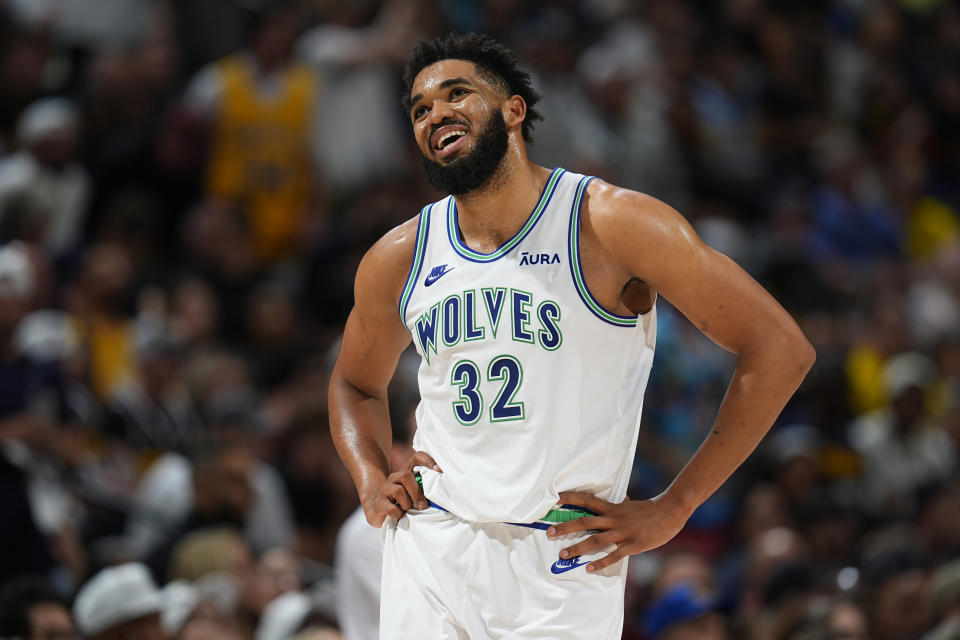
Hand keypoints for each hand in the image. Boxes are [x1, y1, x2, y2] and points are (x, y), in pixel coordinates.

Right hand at [360, 451, 441, 526]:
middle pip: (405, 475)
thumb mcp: (415, 495)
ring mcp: (384, 489)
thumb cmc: (402, 502)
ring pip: (398, 491)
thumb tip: (441, 497)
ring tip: (407, 510)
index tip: (439, 470)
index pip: (417, 457)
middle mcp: (394, 477)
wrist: (375, 507)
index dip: (428, 461)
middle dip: (417, 492)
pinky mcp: (377, 503)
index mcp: (406, 473)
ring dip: (407, 504)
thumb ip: (425, 491)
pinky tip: (399, 515)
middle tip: (423, 506)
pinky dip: (398, 514)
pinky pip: (391, 508)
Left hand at [546, 491, 691, 572]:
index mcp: (612, 508)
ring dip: (578, 548)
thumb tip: (619, 501)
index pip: (587, 500)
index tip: (554, 499)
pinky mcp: (632, 545)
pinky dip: (601, 562)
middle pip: (585, 522)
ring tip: (563, 554)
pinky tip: (589, 568)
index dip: (570, 499)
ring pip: (595, 540)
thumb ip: (620, 506)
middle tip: (549, 532)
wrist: (670, 512)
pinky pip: (614, 555)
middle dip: (566, 527)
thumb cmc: (650, 510)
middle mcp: (614, 519)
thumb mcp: (630, 505)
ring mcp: (622, 533)